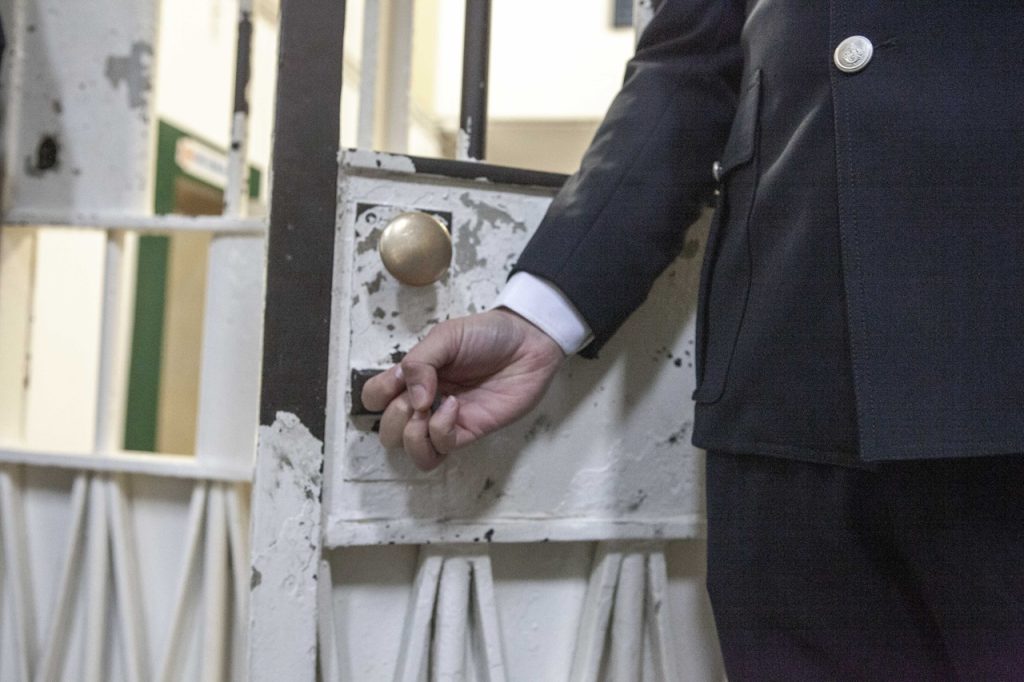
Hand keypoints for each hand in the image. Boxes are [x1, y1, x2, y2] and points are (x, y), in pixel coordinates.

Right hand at [361, 308, 564, 469]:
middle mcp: (425, 401)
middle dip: (395, 418)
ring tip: (430, 410)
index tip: (397, 381)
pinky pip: (441, 448)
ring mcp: (446, 419)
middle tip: (416, 398)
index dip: (377, 396)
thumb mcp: (445, 336)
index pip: (374, 398)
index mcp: (413, 376)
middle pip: (388, 430)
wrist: (528, 342)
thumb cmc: (487, 334)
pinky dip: (440, 431)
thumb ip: (419, 363)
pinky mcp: (469, 431)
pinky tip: (454, 407)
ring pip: (412, 450)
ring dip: (413, 435)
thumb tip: (411, 400)